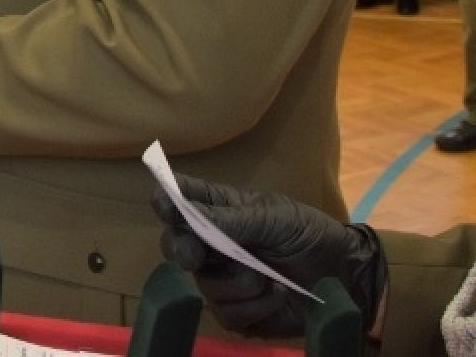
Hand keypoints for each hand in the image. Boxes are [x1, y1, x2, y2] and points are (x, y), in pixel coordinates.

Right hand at [152, 175, 385, 337]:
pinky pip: (227, 313)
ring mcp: (222, 280)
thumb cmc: (310, 235)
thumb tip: (188, 214)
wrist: (347, 280)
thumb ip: (233, 219)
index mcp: (218, 210)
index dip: (166, 200)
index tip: (165, 205)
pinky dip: (256, 306)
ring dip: (239, 283)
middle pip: (175, 244)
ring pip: (203, 285)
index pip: (180, 198)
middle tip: (192, 255)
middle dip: (181, 249)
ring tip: (270, 277)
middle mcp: (212, 244)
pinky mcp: (238, 313)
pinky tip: (276, 295)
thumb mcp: (276, 218)